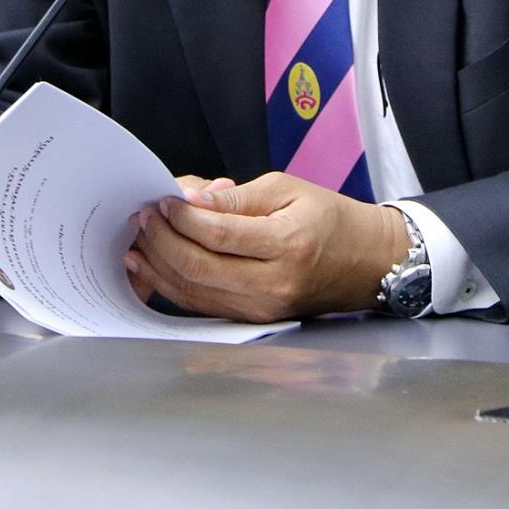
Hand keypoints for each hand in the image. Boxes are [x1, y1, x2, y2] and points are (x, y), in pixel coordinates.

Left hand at [124, 172, 410, 322]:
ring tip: (140, 238)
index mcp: (287, 244)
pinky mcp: (255, 319)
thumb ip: (236, 198)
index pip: (218, 233)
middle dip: (161, 240)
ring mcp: (263, 308)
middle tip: (142, 216)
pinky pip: (203, 305)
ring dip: (159, 264)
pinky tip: (154, 266)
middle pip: (199, 267)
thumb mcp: (288, 190)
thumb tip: (191, 198)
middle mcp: (273, 284)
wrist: (368, 262)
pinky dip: (173, 285)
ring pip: (194, 292)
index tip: (162, 197)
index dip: (182, 216)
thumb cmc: (330, 219)